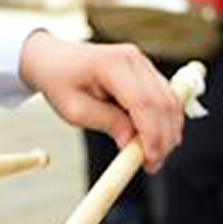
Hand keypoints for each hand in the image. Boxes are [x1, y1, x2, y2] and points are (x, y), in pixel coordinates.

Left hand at [19, 32, 183, 170]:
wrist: (51, 59)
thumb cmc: (59, 83)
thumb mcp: (74, 110)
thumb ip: (107, 123)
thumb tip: (133, 143)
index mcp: (111, 64)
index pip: (143, 102)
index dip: (152, 134)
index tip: (149, 160)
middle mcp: (132, 58)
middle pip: (163, 102)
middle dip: (164, 138)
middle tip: (153, 165)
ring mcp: (142, 62)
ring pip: (170, 100)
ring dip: (169, 131)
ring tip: (153, 156)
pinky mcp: (146, 69)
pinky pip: (165, 97)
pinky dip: (165, 120)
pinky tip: (154, 140)